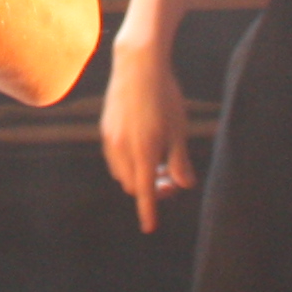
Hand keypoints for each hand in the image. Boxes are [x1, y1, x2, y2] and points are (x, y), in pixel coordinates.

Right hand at [100, 39, 195, 232]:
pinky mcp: (106, 127)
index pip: (144, 191)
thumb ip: (180, 160)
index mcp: (143, 151)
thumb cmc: (165, 96)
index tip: (149, 227)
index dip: (148, 211)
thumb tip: (185, 184)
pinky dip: (128, 161)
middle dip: (150, 189)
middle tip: (172, 178)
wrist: (139, 64)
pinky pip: (114, 156)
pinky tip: (144, 146)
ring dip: (138, 175)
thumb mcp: (179, 129)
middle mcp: (122, 148)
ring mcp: (111, 137)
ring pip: (121, 171)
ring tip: (160, 160)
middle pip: (131, 185)